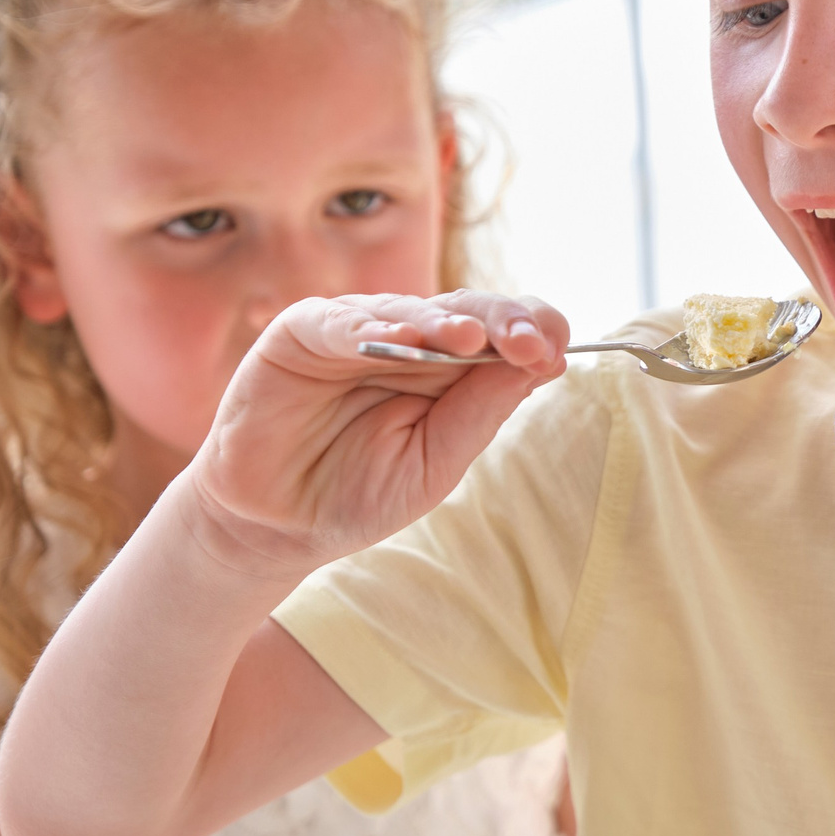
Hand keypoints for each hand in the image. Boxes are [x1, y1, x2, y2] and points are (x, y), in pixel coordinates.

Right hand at [186, 291, 568, 580]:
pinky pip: (336, 323)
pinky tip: (397, 343)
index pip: (503, 333)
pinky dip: (367, 330)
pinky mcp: (300, 335)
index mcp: (452, 366)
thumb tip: (547, 362)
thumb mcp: (436, 461)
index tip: (556, 354)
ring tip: (470, 339)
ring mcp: (356, 331)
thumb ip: (482, 412)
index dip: (532, 334)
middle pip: (468, 310)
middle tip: (530, 344)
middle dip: (504, 323)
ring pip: (409, 309)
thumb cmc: (360, 491)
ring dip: (442, 321)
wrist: (279, 525)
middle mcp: (410, 338)